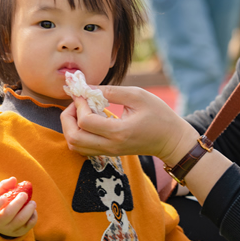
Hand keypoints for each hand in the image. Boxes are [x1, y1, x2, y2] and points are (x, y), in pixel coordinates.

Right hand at [0, 177, 37, 237]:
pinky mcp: (20, 233)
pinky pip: (29, 225)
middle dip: (18, 203)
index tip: (5, 196)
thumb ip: (4, 185)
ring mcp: (9, 230)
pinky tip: (32, 210)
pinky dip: (33, 216)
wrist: (2, 224)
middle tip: (24, 194)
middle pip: (8, 214)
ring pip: (20, 220)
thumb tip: (13, 179)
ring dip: (28, 209)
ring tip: (32, 202)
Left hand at [60, 85, 198, 163]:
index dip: (79, 104)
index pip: (85, 122)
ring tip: (81, 111)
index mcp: (118, 132)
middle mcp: (110, 145)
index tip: (83, 92)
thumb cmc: (159, 115)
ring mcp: (108, 152)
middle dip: (68, 118)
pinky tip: (88, 120)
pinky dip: (77, 134)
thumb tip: (87, 87)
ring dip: (70, 127)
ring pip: (75, 146)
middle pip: (73, 138)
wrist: (171, 140)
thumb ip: (111, 91)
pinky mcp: (108, 152)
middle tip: (77, 103)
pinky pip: (82, 148)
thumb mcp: (138, 95)